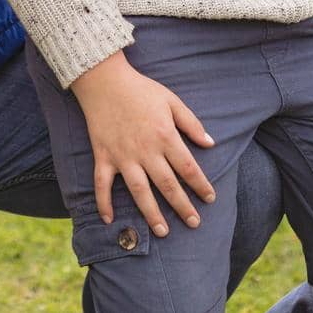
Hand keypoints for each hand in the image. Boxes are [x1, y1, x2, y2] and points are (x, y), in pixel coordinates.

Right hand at [70, 53, 216, 236]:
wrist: (104, 80)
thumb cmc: (141, 89)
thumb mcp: (172, 100)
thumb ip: (191, 123)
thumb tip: (210, 143)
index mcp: (165, 136)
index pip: (188, 168)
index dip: (201, 185)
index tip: (210, 199)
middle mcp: (145, 150)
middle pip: (167, 185)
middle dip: (182, 206)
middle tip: (194, 223)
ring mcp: (123, 156)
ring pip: (139, 191)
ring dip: (151, 213)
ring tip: (162, 231)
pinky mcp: (103, 156)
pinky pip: (102, 183)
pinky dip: (103, 202)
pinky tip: (109, 219)